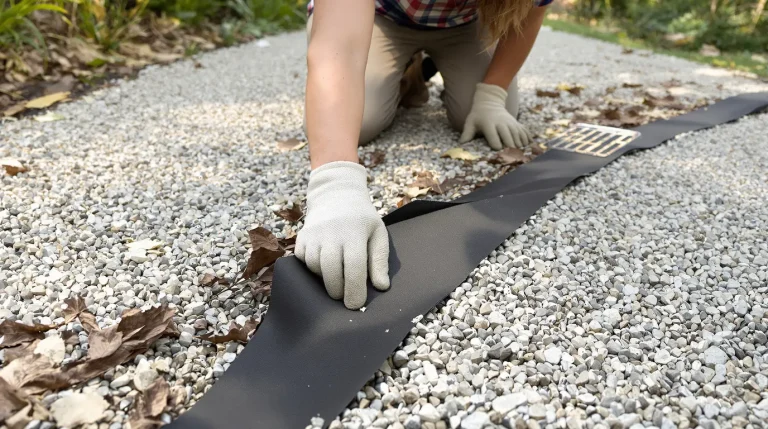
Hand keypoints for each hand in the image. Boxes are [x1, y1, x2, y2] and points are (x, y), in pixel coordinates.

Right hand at [296, 161, 389, 308]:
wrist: (336, 195)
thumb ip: (380, 261)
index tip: (356, 305)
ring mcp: (313, 234)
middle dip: (337, 290)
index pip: (354, 266)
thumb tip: (381, 287)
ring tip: (336, 278)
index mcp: (355, 232)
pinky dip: (312, 269)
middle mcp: (331, 233)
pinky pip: (303, 262)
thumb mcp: (378, 234)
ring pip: (315, 267)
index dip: (355, 289)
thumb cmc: (362, 219)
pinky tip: (323, 266)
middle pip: (330, 270)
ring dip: (325, 279)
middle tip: (344, 298)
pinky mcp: (301, 238)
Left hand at [459, 83, 532, 149]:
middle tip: (512, 158)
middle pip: (508, 137)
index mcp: (489, 124)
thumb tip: (461, 144)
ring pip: (518, 135)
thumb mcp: (470, 122)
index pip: (494, 137)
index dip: (496, 146)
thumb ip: (467, 133)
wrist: (490, 102)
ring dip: (521, 145)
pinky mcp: (517, 123)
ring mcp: (511, 123)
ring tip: (522, 155)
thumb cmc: (478, 116)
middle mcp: (502, 123)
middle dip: (510, 148)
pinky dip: (528, 139)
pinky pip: (524, 131)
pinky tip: (530, 147)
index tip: (497, 152)